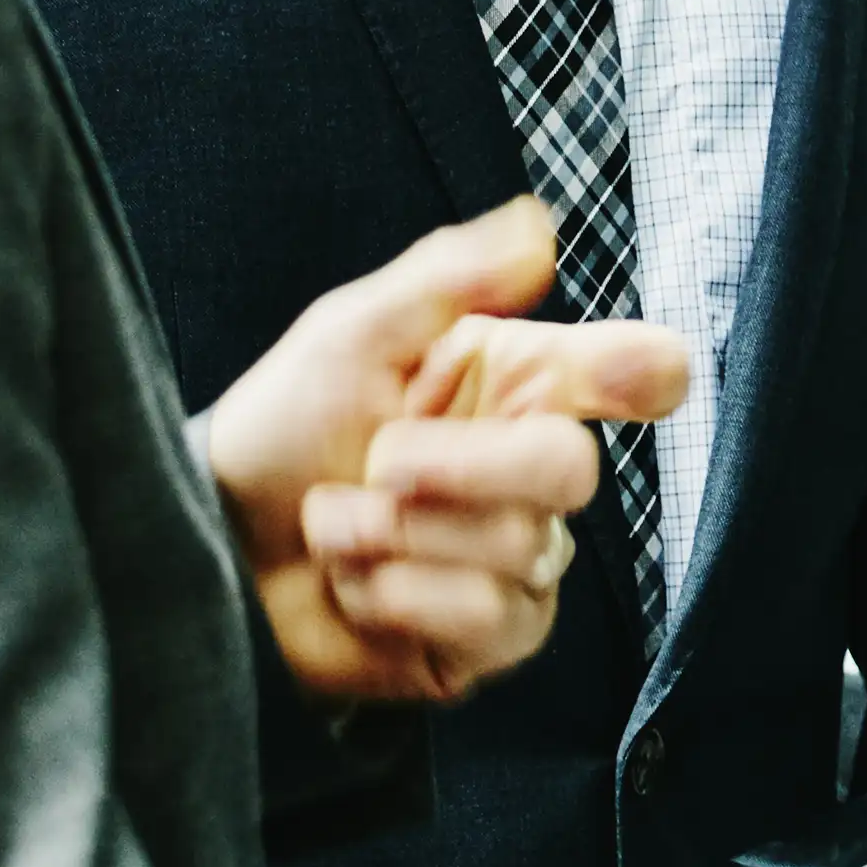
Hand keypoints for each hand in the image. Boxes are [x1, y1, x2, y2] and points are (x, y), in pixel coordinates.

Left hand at [204, 200, 689, 703]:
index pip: (632, 373)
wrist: (218, 543)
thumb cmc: (285, 429)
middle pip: (572, 469)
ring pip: (517, 550)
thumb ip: (444, 278)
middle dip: (459, 467)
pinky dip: (398, 598)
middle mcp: (531, 472)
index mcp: (517, 382)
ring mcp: (520, 561)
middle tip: (379, 462)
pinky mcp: (489, 639)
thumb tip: (538, 227)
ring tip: (339, 527)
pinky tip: (358, 584)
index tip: (641, 378)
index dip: (648, 373)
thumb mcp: (347, 335)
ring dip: (397, 537)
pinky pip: (489, 619)